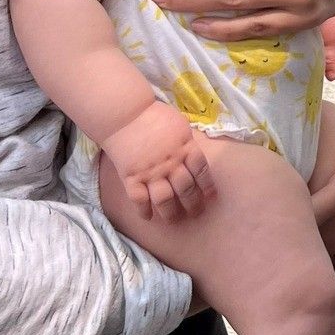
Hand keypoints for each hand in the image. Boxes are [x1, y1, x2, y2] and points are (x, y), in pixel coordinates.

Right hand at [103, 102, 214, 223]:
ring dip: (170, 213)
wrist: (125, 115)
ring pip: (164, 199)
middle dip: (192, 204)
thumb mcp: (180, 124)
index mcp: (185, 148)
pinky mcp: (132, 177)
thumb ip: (188, 142)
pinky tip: (148, 217)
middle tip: (195, 213)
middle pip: (186, 189)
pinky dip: (143, 211)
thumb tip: (196, 155)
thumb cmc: (154, 116)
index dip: (207, 186)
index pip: (201, 171)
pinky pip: (139, 199)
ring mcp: (150, 172)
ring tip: (174, 219)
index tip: (210, 196)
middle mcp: (170, 163)